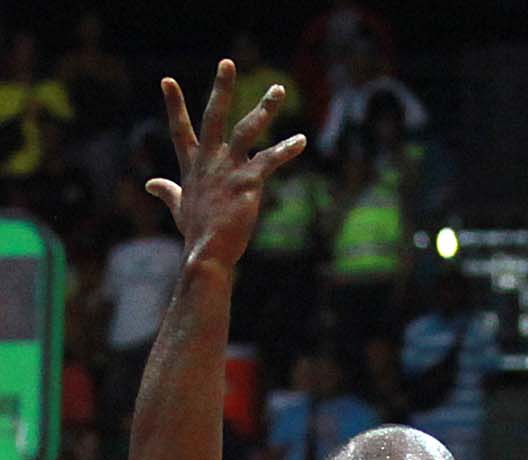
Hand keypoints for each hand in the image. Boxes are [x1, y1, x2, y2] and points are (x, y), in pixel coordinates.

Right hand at [145, 61, 307, 267]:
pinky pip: (270, 160)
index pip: (180, 128)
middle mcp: (209, 160)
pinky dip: (286, 149)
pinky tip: (301, 140)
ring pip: (246, 130)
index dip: (174, 104)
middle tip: (227, 62)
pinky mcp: (248, 182)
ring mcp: (228, 169)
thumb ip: (168, 191)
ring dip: (264, 108)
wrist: (206, 253)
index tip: (167, 80)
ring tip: (278, 89)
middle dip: (221, 88)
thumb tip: (151, 184)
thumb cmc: (196, 233)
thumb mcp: (178, 207)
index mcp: (193, 165)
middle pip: (213, 115)